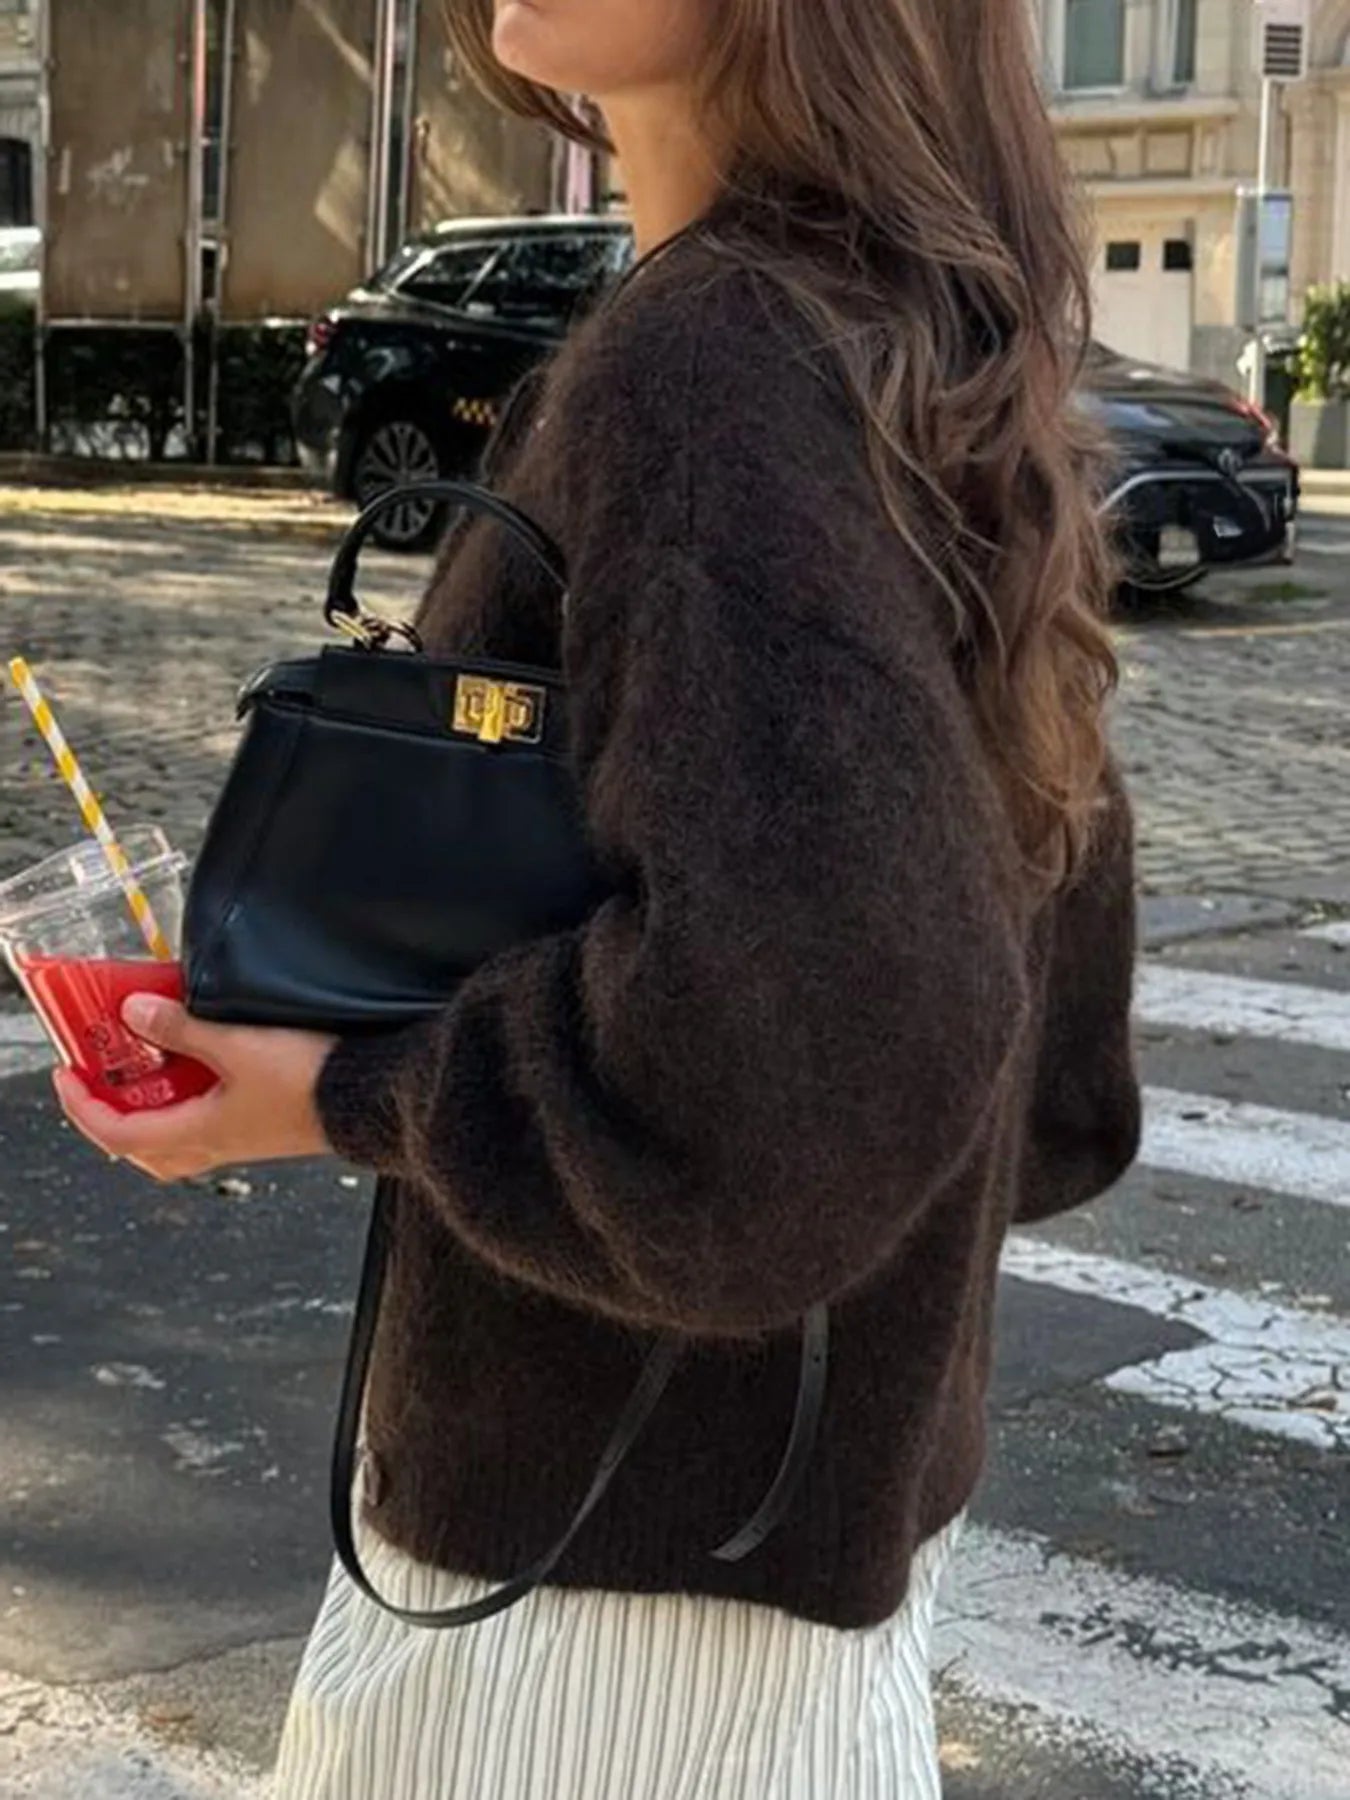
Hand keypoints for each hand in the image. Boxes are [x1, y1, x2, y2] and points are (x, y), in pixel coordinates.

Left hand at [52, 996, 336, 1183]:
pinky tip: (202, 1066)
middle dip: (113, 1117)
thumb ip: (183, 1029)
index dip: (82, 1106)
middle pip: (144, 1148)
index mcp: (200, 1132)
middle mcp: (218, 1142)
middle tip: (102, 1080)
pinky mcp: (266, 1124)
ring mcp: (243, 1137)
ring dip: (151, 1110)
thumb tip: (134, 1012)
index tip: (67, 1075)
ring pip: (177, 1140)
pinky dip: (189, 1100)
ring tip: (147, 1071)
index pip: (117, 1132)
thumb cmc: (315, 1081)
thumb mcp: (237, 1044)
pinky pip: (209, 1122)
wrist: (373, 1097)